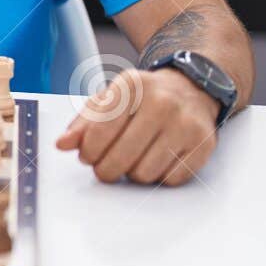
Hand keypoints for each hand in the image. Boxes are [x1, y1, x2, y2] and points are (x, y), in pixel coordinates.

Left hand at [54, 68, 218, 185]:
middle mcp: (161, 101)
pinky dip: (159, 177)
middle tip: (106, 165)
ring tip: (134, 158)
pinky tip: (157, 159)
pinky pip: (170, 180)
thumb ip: (82, 123)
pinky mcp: (203, 143)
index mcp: (131, 85)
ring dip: (133, 173)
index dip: (88, 152)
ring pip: (144, 173)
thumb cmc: (142, 100)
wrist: (190, 90)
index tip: (88, 155)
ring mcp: (185, 122)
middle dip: (106, 169)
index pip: (98, 133)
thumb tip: (62, 144)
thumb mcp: (108, 101)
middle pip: (119, 159)